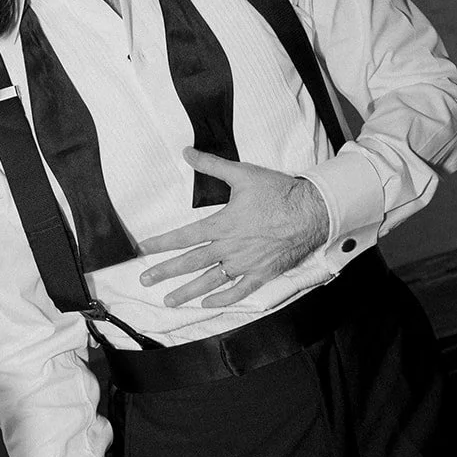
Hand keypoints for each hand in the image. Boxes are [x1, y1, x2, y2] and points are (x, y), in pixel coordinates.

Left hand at [136, 148, 329, 306]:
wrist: (313, 211)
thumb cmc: (279, 192)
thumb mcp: (243, 174)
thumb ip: (211, 165)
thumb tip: (187, 152)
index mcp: (222, 225)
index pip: (184, 236)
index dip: (161, 243)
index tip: (143, 250)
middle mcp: (230, 248)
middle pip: (191, 263)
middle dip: (165, 273)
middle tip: (145, 282)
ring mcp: (245, 263)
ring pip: (210, 281)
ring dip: (188, 292)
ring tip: (169, 301)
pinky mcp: (262, 274)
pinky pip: (239, 291)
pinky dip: (223, 300)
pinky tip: (207, 304)